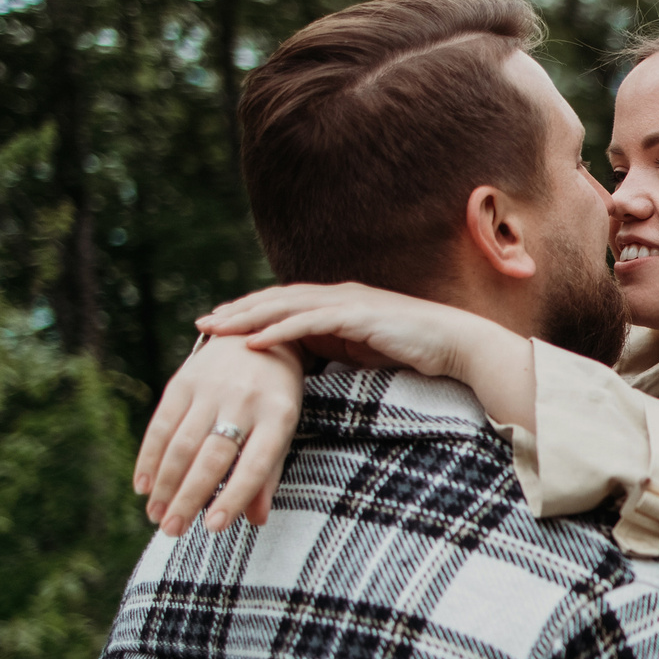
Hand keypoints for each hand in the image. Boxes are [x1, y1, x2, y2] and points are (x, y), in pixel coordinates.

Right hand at [134, 334, 305, 535]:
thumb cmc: (275, 394)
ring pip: (182, 444)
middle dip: (188, 497)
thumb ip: (268, 473)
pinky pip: (161, 424)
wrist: (258, 332)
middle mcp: (245, 399)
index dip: (233, 497)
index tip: (213, 528)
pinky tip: (143, 486)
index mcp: (279, 415)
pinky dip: (149, 458)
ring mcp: (212, 387)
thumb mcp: (284, 428)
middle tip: (172, 531)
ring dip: (164, 484)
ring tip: (157, 516)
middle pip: (211, 457)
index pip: (254, 465)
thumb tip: (255, 520)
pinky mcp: (184, 379)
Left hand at [193, 282, 519, 387]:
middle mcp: (337, 295)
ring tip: (216, 330)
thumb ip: (333, 348)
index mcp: (337, 302)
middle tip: (202, 324)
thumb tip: (304, 362)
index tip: (218, 325)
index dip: (248, 311)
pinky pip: (309, 322)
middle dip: (237, 310)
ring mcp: (347, 302)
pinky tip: (254, 342)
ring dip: (247, 317)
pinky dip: (278, 330)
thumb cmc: (414, 351)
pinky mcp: (358, 316)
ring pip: (284, 306)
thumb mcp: (363, 349)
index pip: (282, 302)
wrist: (456, 344)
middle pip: (275, 299)